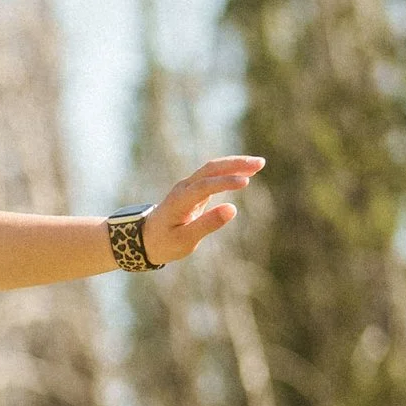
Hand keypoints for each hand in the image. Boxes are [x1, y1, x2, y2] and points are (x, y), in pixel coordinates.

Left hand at [141, 156, 265, 265]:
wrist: (146, 238)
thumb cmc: (165, 242)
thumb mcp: (185, 240)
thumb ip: (207, 225)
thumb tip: (232, 209)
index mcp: (179, 201)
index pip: (204, 186)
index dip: (225, 183)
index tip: (246, 182)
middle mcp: (183, 189)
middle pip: (210, 169)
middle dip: (235, 164)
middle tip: (260, 163)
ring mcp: (188, 187)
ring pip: (212, 169)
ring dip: (235, 164)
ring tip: (258, 164)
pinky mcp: (194, 189)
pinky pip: (212, 175)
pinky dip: (229, 171)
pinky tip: (246, 173)